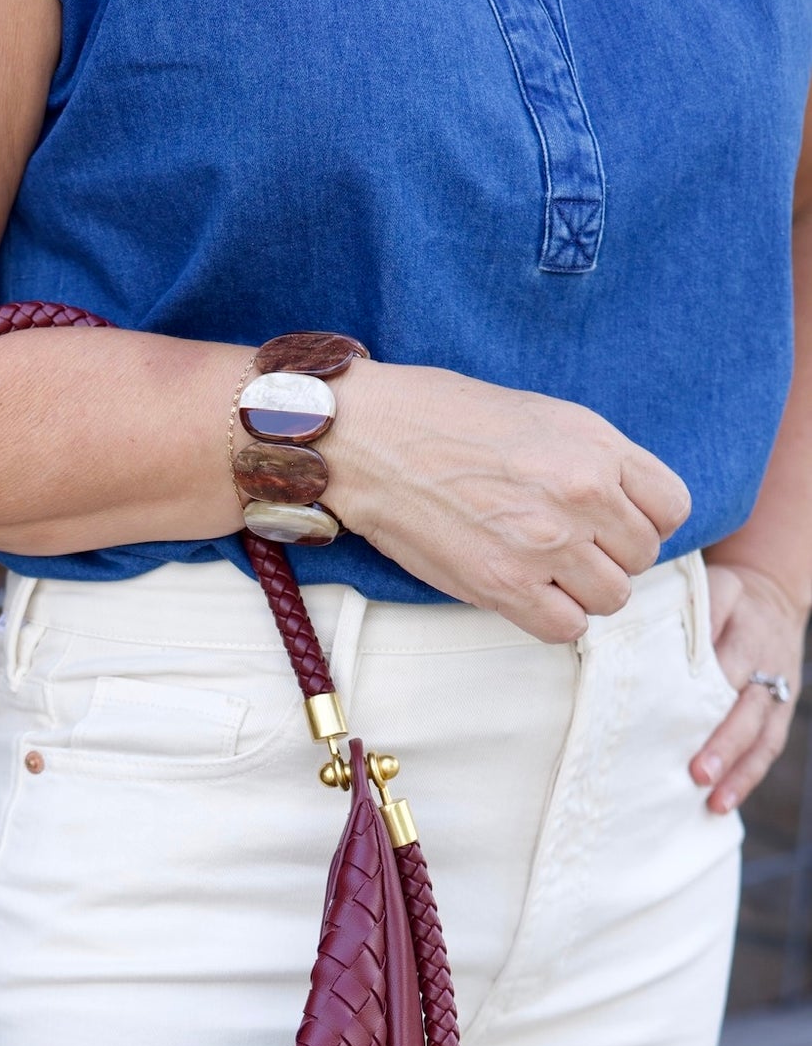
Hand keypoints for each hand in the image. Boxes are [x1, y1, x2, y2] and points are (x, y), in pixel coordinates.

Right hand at [328, 361, 691, 641]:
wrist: (372, 439)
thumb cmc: (447, 419)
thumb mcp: (544, 416)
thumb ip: (596, 460)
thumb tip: (627, 508)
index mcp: (597, 448)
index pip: (672, 507)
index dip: (645, 518)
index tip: (613, 520)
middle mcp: (582, 497)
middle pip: (641, 557)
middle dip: (610, 556)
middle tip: (567, 545)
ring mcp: (545, 546)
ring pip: (611, 598)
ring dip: (583, 592)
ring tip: (545, 571)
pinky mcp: (503, 586)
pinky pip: (566, 629)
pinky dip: (553, 619)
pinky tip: (526, 595)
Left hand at [690, 559, 806, 812]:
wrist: (773, 594)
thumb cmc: (728, 598)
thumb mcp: (714, 590)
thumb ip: (695, 613)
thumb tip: (661, 646)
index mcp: (749, 635)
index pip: (728, 667)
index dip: (706, 694)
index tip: (677, 720)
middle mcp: (767, 668)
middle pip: (749, 712)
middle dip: (725, 744)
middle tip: (697, 773)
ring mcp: (777, 694)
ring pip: (762, 738)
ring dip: (739, 772)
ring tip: (714, 802)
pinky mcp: (779, 714)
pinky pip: (766, 750)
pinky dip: (746, 778)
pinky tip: (722, 804)